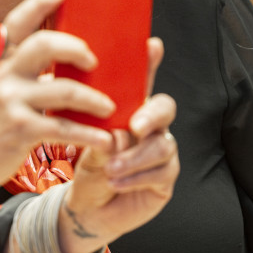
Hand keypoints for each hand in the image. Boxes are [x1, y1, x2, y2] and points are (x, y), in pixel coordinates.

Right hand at [0, 0, 116, 192]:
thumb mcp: (1, 87)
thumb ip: (27, 71)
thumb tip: (70, 61)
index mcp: (2, 61)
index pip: (18, 22)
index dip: (39, 2)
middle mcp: (5, 75)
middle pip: (44, 43)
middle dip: (77, 48)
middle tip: (94, 61)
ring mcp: (12, 102)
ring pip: (64, 89)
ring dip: (94, 99)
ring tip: (107, 107)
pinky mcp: (21, 131)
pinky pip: (65, 128)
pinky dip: (90, 135)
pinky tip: (104, 139)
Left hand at [57, 39, 178, 252]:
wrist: (87, 207)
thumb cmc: (87, 166)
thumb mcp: (87, 143)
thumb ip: (100, 131)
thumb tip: (116, 132)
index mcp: (129, 109)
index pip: (141, 81)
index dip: (150, 63)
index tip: (152, 45)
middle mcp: (150, 125)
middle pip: (165, 108)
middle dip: (151, 115)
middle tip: (135, 126)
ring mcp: (161, 149)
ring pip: (161, 144)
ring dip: (134, 157)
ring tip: (110, 168)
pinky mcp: (166, 176)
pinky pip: (161, 171)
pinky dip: (136, 177)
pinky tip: (117, 182)